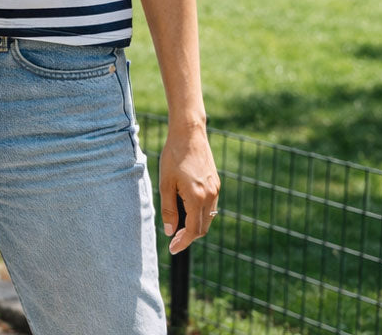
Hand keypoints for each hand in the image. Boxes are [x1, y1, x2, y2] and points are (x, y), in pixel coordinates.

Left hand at [159, 125, 219, 254]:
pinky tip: (187, 208)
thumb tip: (170, 232)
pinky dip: (200, 213)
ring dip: (195, 225)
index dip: (183, 242)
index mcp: (197, 197)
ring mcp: (215, 189)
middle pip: (203, 227)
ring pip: (208, 217)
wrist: (189, 133)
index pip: (193, 231)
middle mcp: (210, 195)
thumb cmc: (173, 156)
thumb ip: (168, 209)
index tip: (173, 249)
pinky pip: (210, 205)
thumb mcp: (166, 183)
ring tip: (179, 224)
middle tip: (174, 239)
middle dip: (189, 236)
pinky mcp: (215, 182)